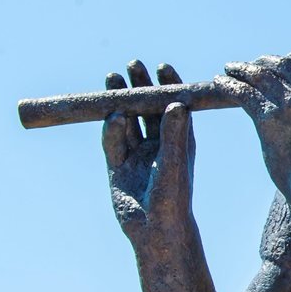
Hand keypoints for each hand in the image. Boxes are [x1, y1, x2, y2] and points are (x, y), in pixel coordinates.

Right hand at [101, 60, 192, 243]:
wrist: (154, 228)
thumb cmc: (173, 197)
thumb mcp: (174, 163)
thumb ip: (173, 134)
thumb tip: (176, 103)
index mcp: (179, 141)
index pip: (174, 107)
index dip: (169, 86)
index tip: (163, 66)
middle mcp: (158, 144)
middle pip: (147, 109)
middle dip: (140, 87)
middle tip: (133, 64)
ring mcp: (136, 154)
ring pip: (127, 120)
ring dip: (120, 99)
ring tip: (112, 76)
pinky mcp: (117, 165)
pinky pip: (112, 141)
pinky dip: (111, 128)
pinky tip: (112, 115)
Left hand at [217, 52, 290, 182]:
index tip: (278, 63)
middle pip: (281, 63)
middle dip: (262, 62)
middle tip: (247, 68)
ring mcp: (289, 106)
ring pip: (259, 73)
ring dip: (240, 68)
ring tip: (228, 70)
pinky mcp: (268, 118)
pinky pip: (243, 92)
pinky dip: (228, 84)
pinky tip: (219, 83)